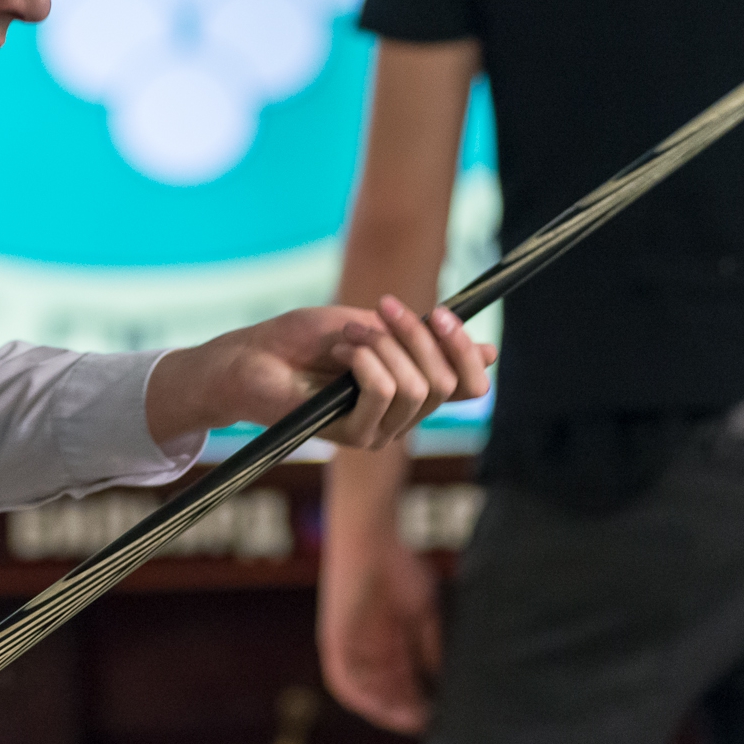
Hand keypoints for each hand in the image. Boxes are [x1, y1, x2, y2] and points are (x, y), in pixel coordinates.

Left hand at [146, 297, 493, 449]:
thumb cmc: (301, 340)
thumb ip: (420, 339)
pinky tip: (339, 352)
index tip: (442, 313)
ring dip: (384, 346)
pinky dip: (364, 361)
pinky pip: (382, 393)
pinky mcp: (354, 436)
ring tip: (348, 335)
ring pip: (416, 388)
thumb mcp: (369, 326)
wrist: (252, 357)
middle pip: (446, 382)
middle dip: (418, 335)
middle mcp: (402, 415)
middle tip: (384, 307)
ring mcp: (381, 430)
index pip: (470, 385)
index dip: (466, 351)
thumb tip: (492, 351)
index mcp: (412, 388)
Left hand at [317, 516, 442, 733]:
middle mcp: (367, 650)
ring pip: (366, 692)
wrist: (369, 539)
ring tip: (413, 723)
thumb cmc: (400, 569)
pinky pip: (344, 681)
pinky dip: (364, 698)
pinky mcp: (334, 643)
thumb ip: (431, 648)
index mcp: (388, 642)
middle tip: (432, 726)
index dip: (421, 701)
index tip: (442, 716)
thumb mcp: (424, 614)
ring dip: (388, 711)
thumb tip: (445, 681)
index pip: (403, 682)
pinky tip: (384, 709)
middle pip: (386, 692)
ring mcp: (349, 648)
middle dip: (408, 711)